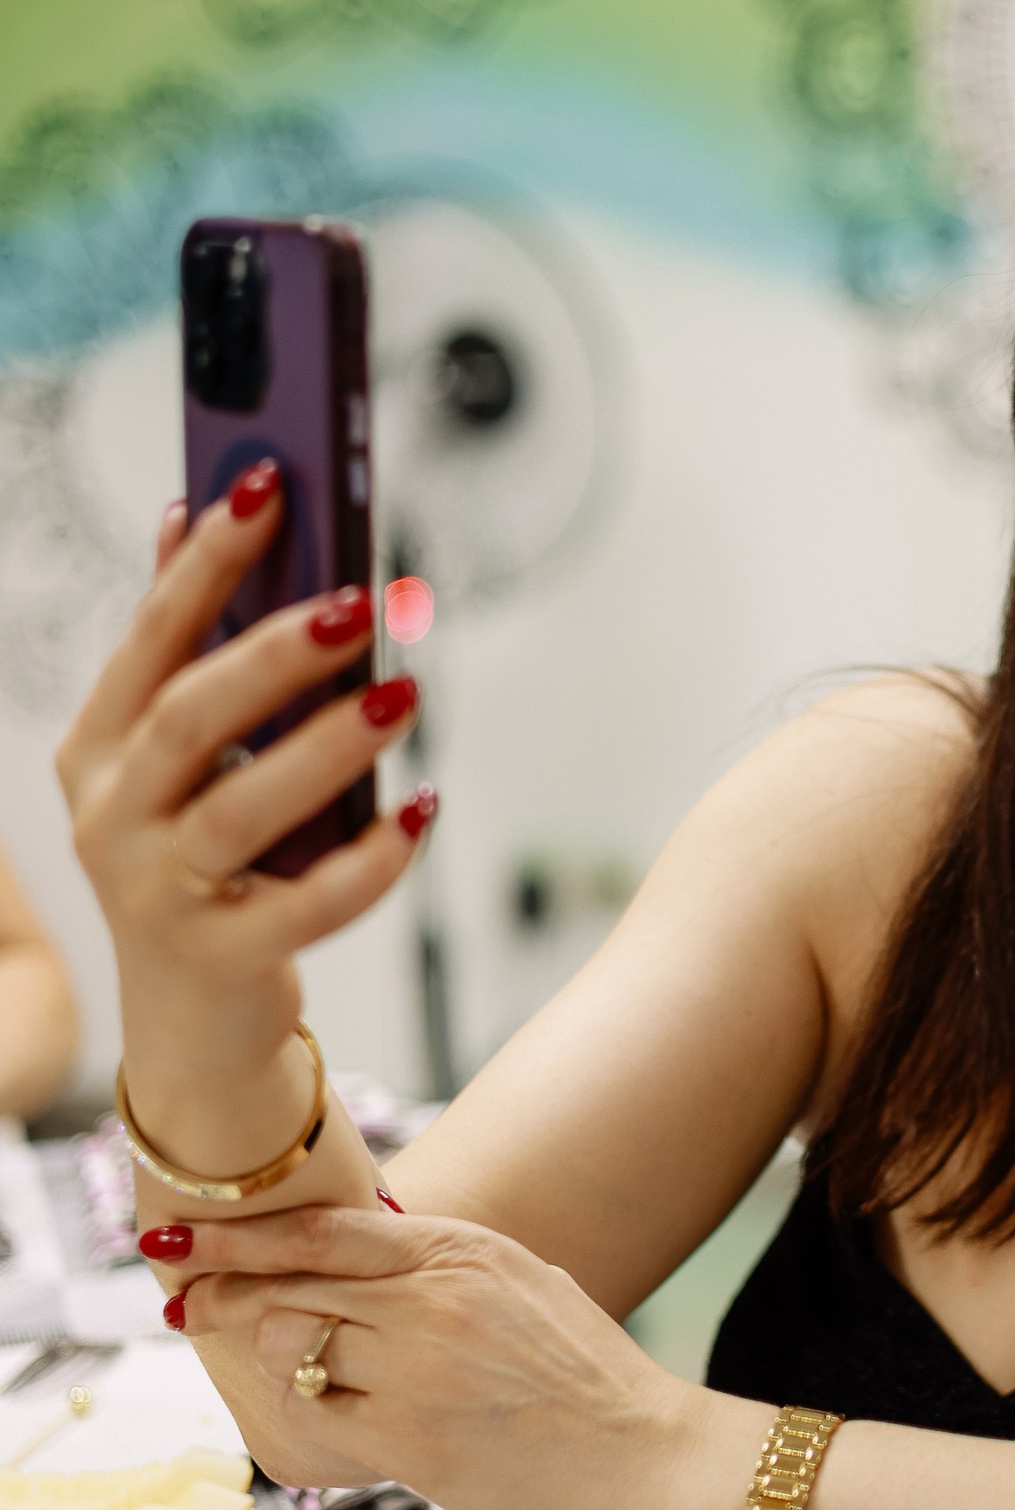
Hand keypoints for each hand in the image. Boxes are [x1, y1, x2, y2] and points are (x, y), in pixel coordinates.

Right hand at [58, 466, 431, 1088]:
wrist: (194, 1024)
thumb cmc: (200, 864)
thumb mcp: (176, 760)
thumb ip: (181, 646)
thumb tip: (182, 514)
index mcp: (98, 751)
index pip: (151, 640)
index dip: (206, 562)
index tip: (268, 485)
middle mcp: (112, 818)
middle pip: (189, 717)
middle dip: (273, 653)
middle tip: (359, 603)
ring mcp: (159, 893)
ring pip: (244, 807)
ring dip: (330, 745)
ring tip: (404, 694)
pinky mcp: (223, 958)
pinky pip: (308, 903)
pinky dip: (371, 860)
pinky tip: (421, 811)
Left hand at [151, 1203, 731, 1509]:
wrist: (644, 1461)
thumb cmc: (587, 1379)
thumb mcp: (523, 1285)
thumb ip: (442, 1265)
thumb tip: (363, 1257)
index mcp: (461, 1250)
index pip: (321, 1229)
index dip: (238, 1235)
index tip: (182, 1241)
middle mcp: (433, 1299)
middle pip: (287, 1284)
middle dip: (220, 1294)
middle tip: (184, 1305)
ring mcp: (418, 1369)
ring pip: (292, 1347)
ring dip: (274, 1359)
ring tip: (280, 1368)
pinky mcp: (411, 1440)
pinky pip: (318, 1416)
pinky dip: (309, 1415)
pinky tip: (323, 1419)